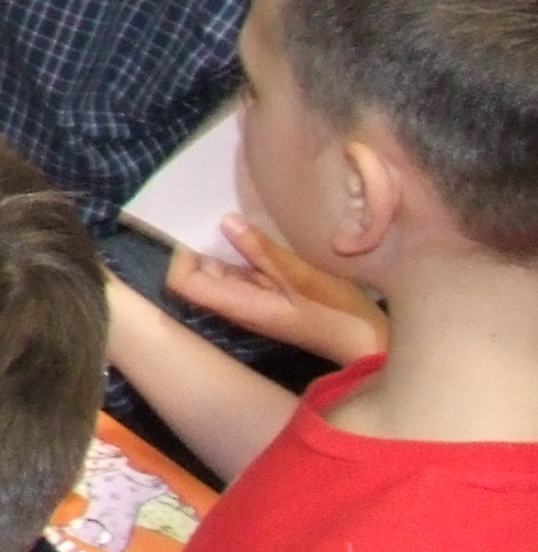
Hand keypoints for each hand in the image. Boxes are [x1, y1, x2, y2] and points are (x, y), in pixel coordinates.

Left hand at [167, 229, 386, 367]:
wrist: (371, 345)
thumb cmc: (341, 315)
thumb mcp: (305, 278)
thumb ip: (264, 252)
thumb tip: (225, 222)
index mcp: (239, 305)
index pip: (184, 284)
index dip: (181, 256)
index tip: (195, 225)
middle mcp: (239, 305)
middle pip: (200, 274)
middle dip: (202, 243)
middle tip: (213, 207)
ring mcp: (255, 302)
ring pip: (224, 270)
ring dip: (225, 245)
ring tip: (236, 210)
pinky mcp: (272, 296)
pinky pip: (247, 271)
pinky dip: (247, 252)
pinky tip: (260, 230)